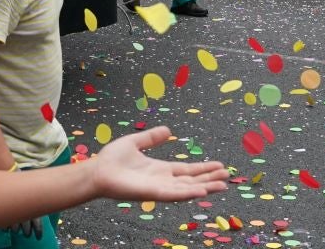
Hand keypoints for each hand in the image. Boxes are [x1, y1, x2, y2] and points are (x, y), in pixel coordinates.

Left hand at [85, 125, 228, 203]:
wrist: (97, 171)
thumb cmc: (112, 160)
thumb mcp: (136, 142)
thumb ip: (151, 137)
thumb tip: (168, 130)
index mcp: (160, 169)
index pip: (187, 171)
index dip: (203, 169)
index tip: (219, 166)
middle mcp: (162, 181)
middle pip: (192, 181)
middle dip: (209, 179)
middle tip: (227, 176)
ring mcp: (158, 188)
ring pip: (186, 189)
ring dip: (204, 187)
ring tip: (222, 185)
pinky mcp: (151, 193)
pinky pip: (173, 194)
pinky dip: (188, 193)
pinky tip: (201, 191)